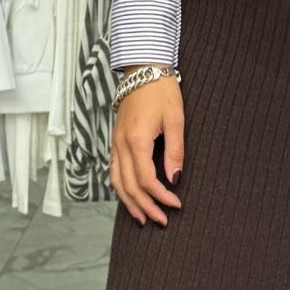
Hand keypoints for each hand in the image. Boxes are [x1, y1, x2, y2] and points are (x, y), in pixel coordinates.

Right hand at [111, 71, 184, 225]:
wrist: (142, 69)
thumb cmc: (161, 91)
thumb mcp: (176, 120)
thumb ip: (175, 151)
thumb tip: (175, 179)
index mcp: (136, 140)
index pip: (146, 179)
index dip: (161, 196)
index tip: (176, 204)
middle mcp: (121, 144)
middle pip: (129, 186)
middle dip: (146, 207)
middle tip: (162, 221)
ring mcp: (115, 143)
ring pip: (116, 182)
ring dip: (129, 203)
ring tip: (143, 219)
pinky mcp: (115, 141)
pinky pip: (113, 171)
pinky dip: (121, 188)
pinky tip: (130, 197)